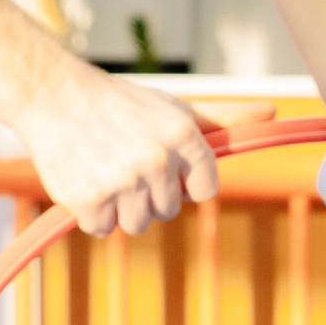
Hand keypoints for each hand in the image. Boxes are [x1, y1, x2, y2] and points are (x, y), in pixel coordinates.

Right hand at [16, 72, 223, 237]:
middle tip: (124, 159)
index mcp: (183, 136)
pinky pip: (103, 229)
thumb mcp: (174, 108)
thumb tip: (271, 111)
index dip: (183, 182)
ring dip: (121, 207)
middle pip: (169, 210)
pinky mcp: (89, 200)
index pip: (204, 190)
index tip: (163, 166)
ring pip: (137, 223)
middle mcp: (157, 159)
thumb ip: (223, 120)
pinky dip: (92, 214)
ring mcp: (123, 181)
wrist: (54, 95)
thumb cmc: (121, 105)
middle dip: (149, 193)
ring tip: (103, 169)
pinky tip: (85, 180)